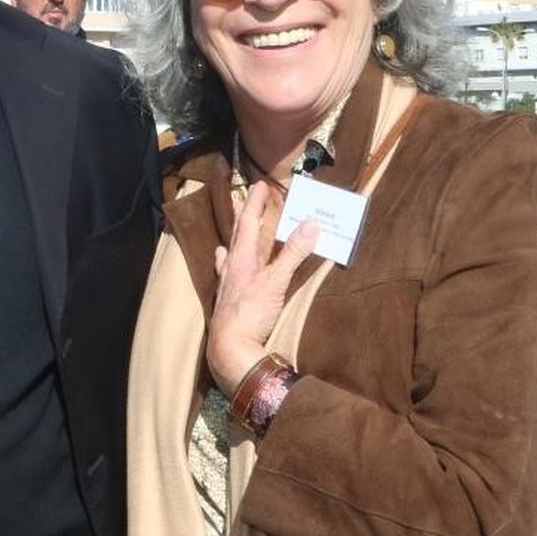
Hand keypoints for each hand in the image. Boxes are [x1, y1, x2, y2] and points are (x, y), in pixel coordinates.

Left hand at [205, 181, 318, 393]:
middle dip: (244, 215)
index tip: (260, 185)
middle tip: (246, 198)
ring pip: (232, 253)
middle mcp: (231, 268)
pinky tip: (226, 264)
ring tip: (236, 229)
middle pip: (237, 235)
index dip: (254, 203)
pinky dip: (231, 263)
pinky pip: (230, 273)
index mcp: (240, 259)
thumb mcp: (275, 282)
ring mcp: (229, 284)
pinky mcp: (230, 300)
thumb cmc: (249, 314)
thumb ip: (292, 254)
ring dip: (237, 239)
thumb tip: (310, 224)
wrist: (230, 349)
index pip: (247, 223)